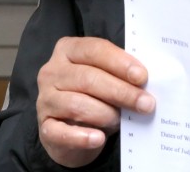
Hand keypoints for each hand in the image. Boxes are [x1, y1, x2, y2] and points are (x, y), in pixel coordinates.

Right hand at [36, 36, 154, 167]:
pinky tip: (99, 139)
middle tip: (145, 103)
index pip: (95, 50)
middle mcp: (52, 71)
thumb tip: (145, 82)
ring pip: (77, 104)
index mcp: (69, 49)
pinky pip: (61, 132)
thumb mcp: (106, 76)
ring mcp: (45, 99)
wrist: (72, 127)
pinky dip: (82, 137)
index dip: (120, 62)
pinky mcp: (44, 126)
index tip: (142, 77)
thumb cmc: (95, 94)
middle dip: (121, 91)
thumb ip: (120, 73)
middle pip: (88, 78)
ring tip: (123, 121)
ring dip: (106, 113)